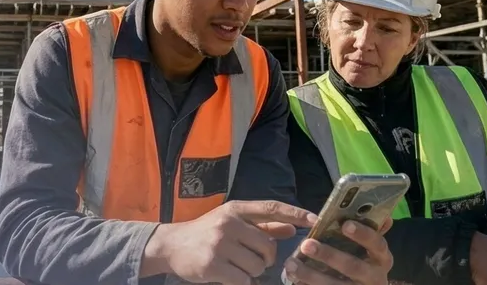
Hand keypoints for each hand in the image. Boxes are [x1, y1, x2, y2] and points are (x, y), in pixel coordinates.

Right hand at [141, 200, 317, 283]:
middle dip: (265, 258)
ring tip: (236, 266)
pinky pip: (244, 280)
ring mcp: (220, 244)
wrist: (170, 245)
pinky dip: (242, 282)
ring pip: (257, 265)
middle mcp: (228, 223)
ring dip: (252, 272)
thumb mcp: (231, 223)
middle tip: (251, 259)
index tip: (315, 219)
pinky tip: (230, 276)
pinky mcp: (213, 265)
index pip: (270, 208)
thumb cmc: (205, 233)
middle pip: (267, 246)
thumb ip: (261, 225)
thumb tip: (291, 227)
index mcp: (234, 209)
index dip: (295, 212)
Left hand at [283, 220, 392, 284]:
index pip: (377, 244)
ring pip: (335, 284)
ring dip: (311, 274)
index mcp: (381, 258)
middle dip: (329, 255)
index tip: (345, 224)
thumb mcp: (369, 249)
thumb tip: (383, 215)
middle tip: (306, 244)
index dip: (363, 234)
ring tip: (291, 264)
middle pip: (353, 266)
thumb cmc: (362, 261)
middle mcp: (374, 277)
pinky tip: (293, 278)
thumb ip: (370, 232)